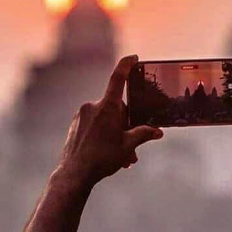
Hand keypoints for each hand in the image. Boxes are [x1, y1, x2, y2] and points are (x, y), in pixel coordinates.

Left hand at [58, 55, 162, 188]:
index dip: (126, 65)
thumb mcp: (127, 146)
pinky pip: (94, 126)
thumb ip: (143, 134)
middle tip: (133, 145)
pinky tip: (108, 153)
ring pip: (106, 120)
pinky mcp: (76, 125)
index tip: (134, 57)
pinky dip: (104, 136)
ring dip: (116, 135)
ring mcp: (82, 115)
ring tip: (123, 156)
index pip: (118, 78)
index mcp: (107, 107)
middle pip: (116, 108)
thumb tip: (157, 132)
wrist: (74, 173)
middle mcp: (93, 107)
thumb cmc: (102, 159)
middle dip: (127, 125)